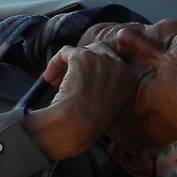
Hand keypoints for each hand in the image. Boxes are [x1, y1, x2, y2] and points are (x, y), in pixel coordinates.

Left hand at [23, 43, 136, 161]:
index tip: (82, 83)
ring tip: (55, 83)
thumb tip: (87, 84)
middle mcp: (118, 66)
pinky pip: (65, 52)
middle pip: (98, 52)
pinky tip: (49, 78)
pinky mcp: (82, 56)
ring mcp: (101, 58)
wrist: (80, 123)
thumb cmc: (88, 124)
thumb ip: (103, 92)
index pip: (112, 65)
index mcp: (127, 82)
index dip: (94, 72)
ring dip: (66, 67)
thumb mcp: (106, 108)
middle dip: (82, 63)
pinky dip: (54, 63)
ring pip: (80, 52)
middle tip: (68, 78)